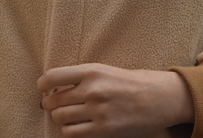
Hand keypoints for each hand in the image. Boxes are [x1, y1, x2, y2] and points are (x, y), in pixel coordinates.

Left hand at [38, 64, 193, 136]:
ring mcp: (97, 112)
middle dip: (51, 104)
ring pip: (59, 118)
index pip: (51, 78)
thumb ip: (81, 78)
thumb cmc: (132, 82)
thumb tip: (53, 89)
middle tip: (59, 104)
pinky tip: (78, 125)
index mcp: (92, 71)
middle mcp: (92, 90)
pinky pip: (71, 133)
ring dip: (61, 118)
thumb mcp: (106, 70)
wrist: (160, 98)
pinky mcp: (103, 130)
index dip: (42, 86)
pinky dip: (70, 130)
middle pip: (52, 102)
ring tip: (70, 115)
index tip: (44, 89)